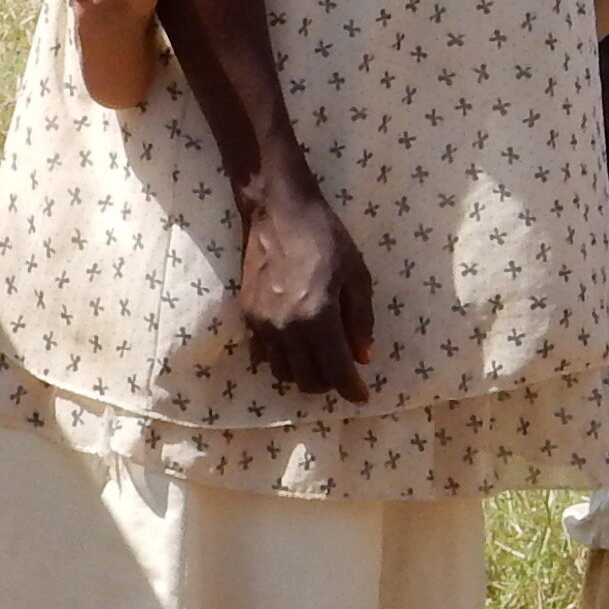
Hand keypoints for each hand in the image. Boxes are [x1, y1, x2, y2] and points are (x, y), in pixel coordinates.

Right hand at [237, 170, 376, 398]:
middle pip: (307, 380)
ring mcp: (262, 323)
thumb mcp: (357, 276)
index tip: (361, 396)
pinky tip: (296, 347)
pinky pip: (263, 355)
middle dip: (329, 383)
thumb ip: (361, 321)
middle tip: (343, 372)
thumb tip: (362, 357)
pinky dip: (282, 360)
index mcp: (318, 316)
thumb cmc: (325, 238)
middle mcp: (286, 327)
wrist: (278, 212)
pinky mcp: (246, 315)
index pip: (336, 370)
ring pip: (283, 373)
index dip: (351, 389)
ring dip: (304, 374)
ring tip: (320, 360)